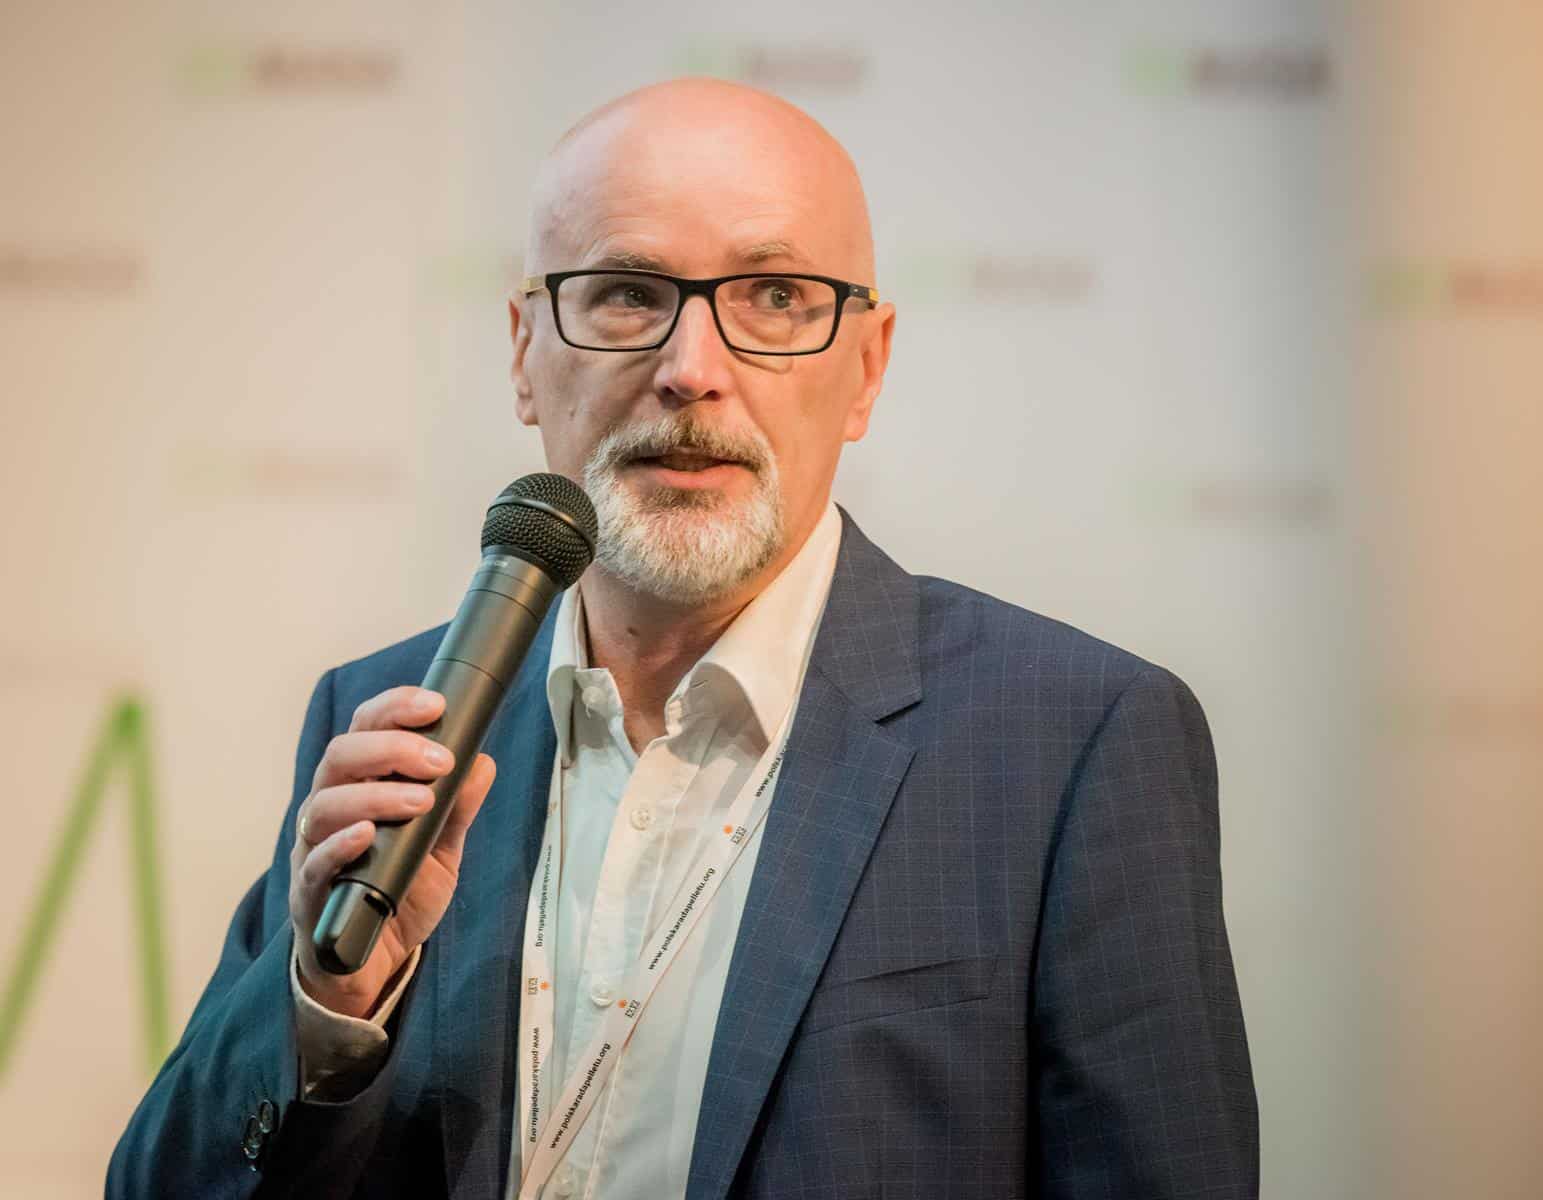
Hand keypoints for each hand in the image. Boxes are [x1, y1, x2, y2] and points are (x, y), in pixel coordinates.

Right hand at [288, 686, 495, 1018]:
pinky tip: (367, 835)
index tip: (436, 704)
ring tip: (422, 802)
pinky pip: (313, 862)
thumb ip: (458, 808)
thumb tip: (483, 762)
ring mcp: (313, 848)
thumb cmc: (400, 893)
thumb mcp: (441, 848)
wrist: (375, 962)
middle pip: (342, 755)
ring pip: (326, 803)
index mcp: (359, 784)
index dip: (396, 708)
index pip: (366, 728)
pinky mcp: (308, 893)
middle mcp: (329, 807)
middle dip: (392, 748)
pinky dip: (339, 844)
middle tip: (439, 760)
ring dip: (377, 795)